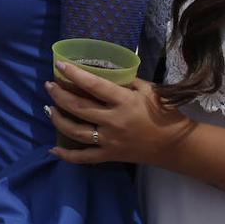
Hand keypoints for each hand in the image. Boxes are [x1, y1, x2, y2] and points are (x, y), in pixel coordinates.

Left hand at [46, 61, 196, 168]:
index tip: (60, 65)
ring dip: (58, 119)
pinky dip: (66, 155)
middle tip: (49, 85)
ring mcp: (109, 140)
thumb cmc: (164, 113)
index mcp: (124, 101)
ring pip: (75, 131)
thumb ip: (127, 81)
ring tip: (49, 109)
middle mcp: (113, 121)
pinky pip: (83, 157)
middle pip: (78, 107)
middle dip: (59, 95)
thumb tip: (106, 71)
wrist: (175, 145)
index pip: (94, 85)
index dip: (75, 75)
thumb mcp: (149, 90)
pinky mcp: (109, 156)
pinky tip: (53, 149)